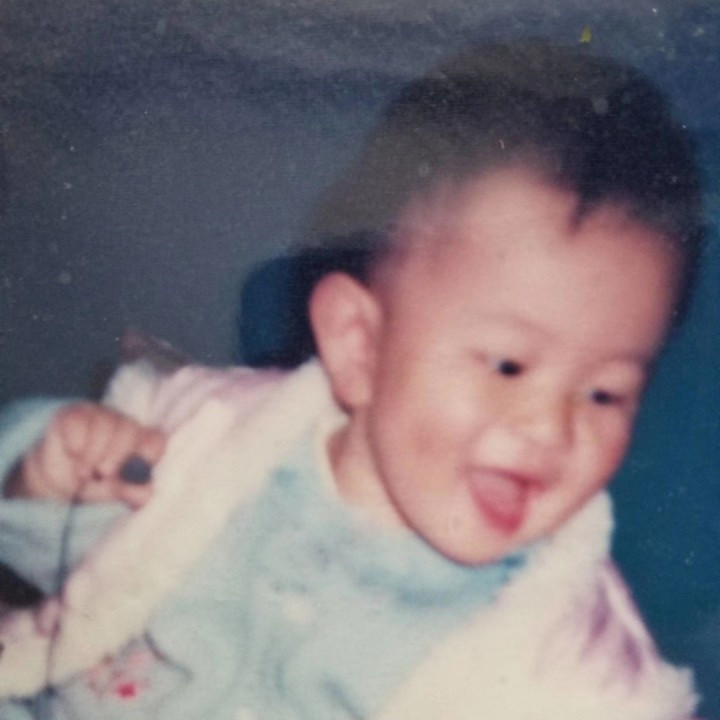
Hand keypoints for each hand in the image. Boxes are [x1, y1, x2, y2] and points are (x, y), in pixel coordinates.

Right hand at [5, 404, 165, 506]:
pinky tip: (73, 453)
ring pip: (104, 425)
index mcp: (141, 442)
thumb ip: (132, 492)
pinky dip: (75, 442)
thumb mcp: (113, 492)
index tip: (135, 471)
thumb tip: (146, 495)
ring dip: (93, 454)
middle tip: (103, 474)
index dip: (149, 454)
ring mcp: (100, 416)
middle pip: (130, 430)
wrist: (56, 481)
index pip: (156, 440)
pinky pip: (78, 422)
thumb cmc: (94, 483)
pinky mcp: (74, 415)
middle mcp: (124, 425)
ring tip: (84, 473)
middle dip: (117, 455)